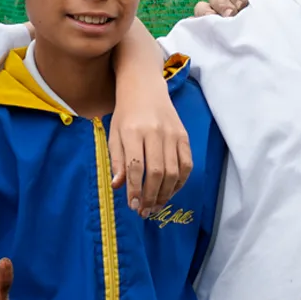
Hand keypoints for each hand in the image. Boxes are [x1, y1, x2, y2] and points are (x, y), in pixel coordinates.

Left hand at [110, 44, 191, 214]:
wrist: (145, 88)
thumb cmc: (126, 114)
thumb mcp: (114, 134)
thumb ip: (117, 160)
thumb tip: (119, 186)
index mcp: (133, 132)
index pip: (136, 167)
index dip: (135, 190)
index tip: (133, 205)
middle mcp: (155, 133)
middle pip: (157, 172)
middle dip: (151, 196)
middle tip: (144, 211)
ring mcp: (172, 134)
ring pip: (173, 171)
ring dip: (166, 193)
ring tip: (156, 206)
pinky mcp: (184, 136)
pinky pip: (186, 164)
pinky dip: (180, 182)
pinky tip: (171, 191)